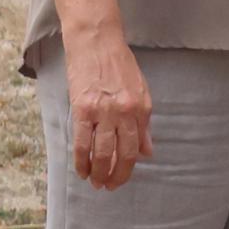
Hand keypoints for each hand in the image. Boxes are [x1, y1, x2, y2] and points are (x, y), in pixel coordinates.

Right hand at [66, 39, 154, 190]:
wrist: (96, 41)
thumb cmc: (118, 63)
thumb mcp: (141, 90)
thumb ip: (144, 123)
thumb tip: (147, 152)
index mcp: (141, 108)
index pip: (137, 147)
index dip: (129, 167)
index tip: (122, 178)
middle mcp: (125, 112)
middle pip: (121, 154)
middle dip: (115, 176)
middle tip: (108, 187)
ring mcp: (103, 111)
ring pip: (101, 152)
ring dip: (98, 173)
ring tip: (95, 183)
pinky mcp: (81, 108)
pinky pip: (82, 142)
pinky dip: (81, 161)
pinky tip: (81, 171)